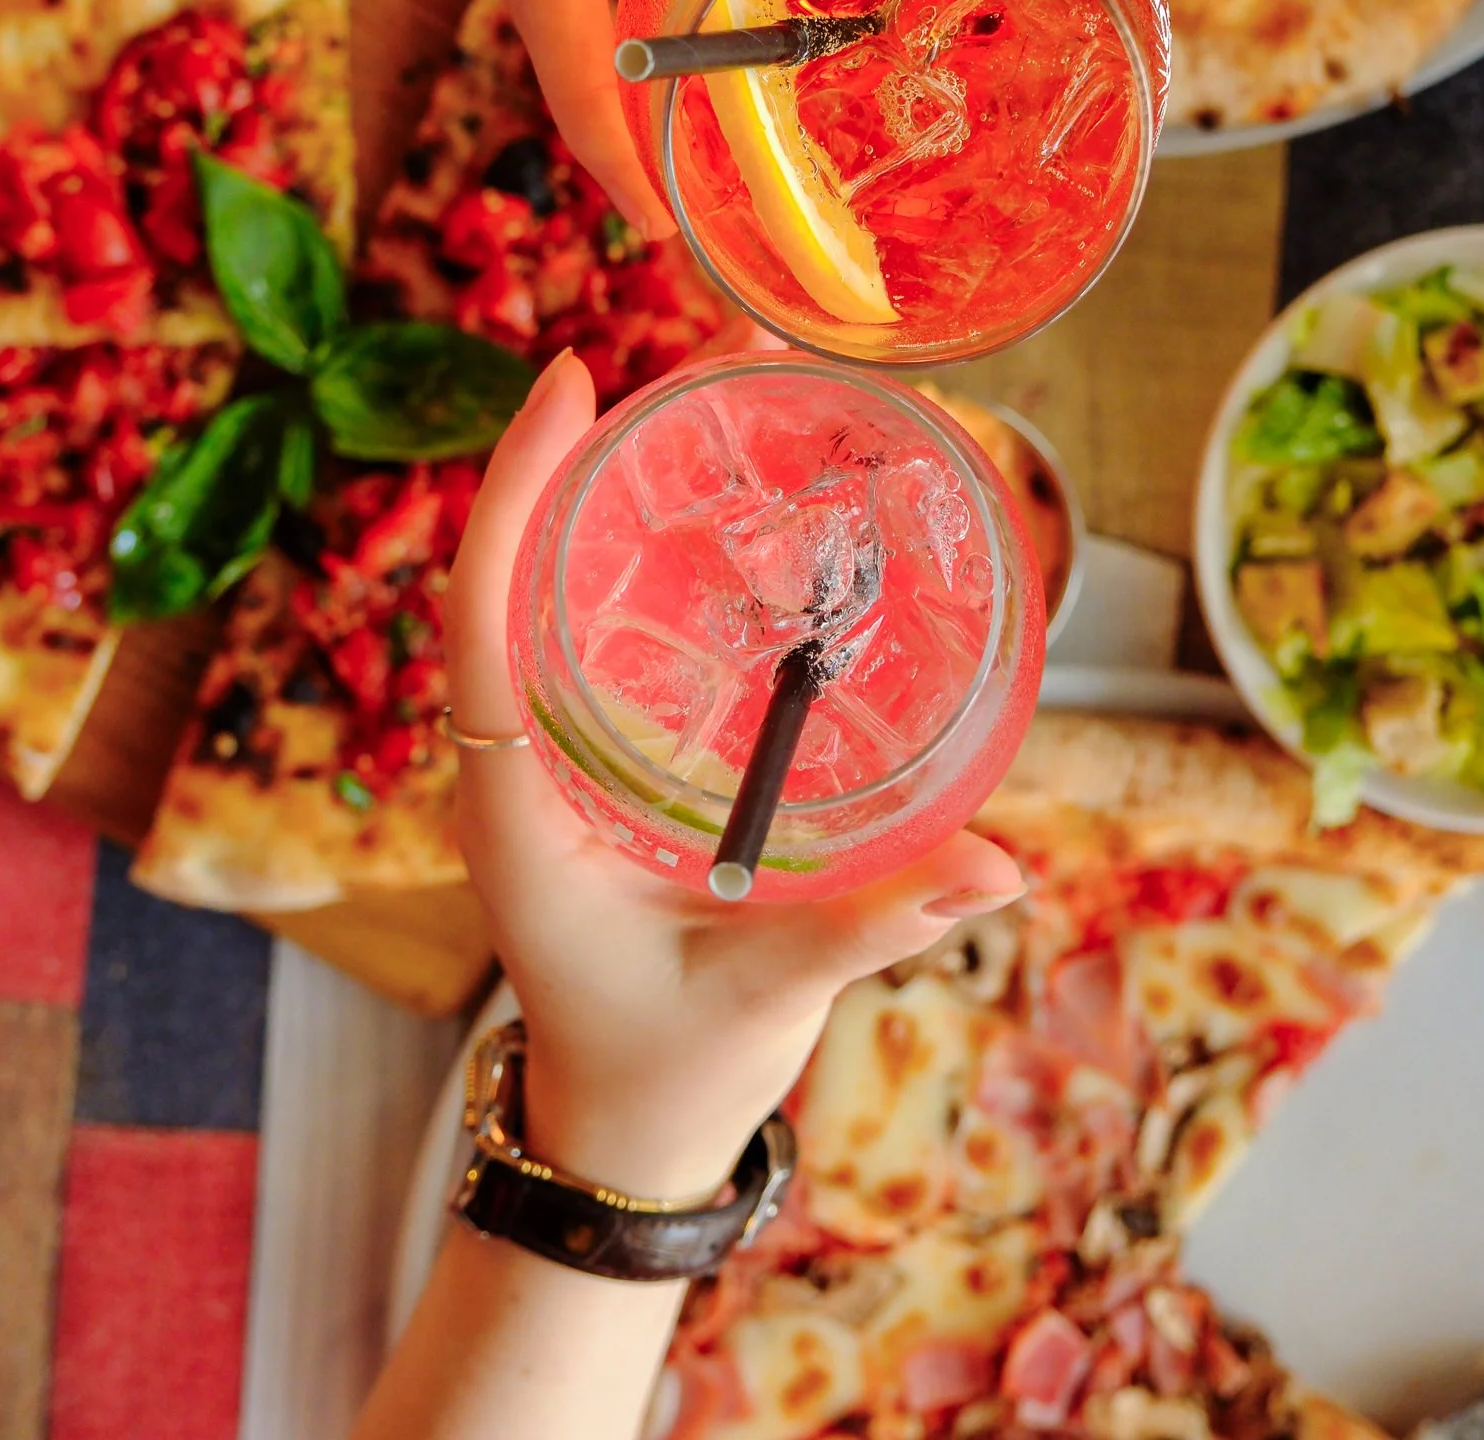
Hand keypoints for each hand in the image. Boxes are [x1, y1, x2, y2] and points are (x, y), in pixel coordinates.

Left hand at [444, 344, 1024, 1200]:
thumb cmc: (666, 1066)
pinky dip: (642, 548)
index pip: (484, 623)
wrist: (622, 1130)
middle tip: (699, 353)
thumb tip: (1000, 865)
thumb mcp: (768, 992)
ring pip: (555, 589)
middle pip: (521, 572)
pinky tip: (723, 503)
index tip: (572, 383)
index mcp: (518, 810)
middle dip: (589, 452)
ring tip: (717, 392)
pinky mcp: (596, 762)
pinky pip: (594, 628)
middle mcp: (519, 763)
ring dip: (619, 486)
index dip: (515, 497)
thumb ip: (874, 926)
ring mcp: (552, 758)